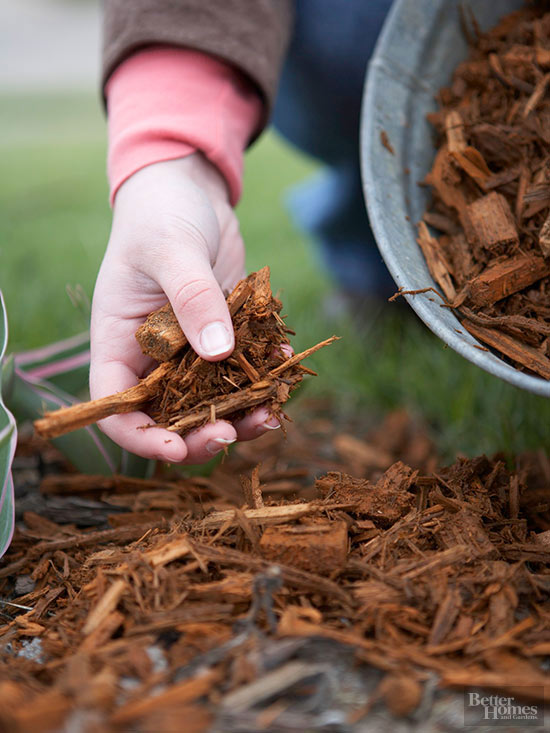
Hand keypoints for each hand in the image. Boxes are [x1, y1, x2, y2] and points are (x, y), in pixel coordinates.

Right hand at [90, 154, 279, 462]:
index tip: (178, 449)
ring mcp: (191, 351)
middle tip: (233, 431)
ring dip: (241, 412)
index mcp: (120, 344)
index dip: (143, 438)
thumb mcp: (171, 250)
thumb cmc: (160, 214)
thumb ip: (192, 298)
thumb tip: (218, 352)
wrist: (189, 192)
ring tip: (272, 409)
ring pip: (212, 402)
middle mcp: (153, 357)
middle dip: (201, 434)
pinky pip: (243, 370)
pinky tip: (284, 363)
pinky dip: (264, 375)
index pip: (118, 408)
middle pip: (170, 417)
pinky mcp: (225, 337)